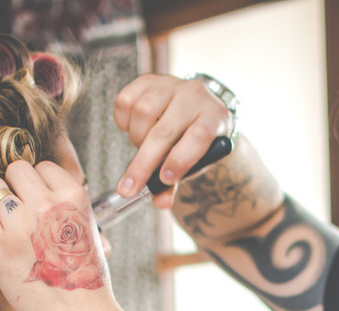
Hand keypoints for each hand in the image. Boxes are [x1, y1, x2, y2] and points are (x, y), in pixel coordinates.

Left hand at [0, 162, 124, 310]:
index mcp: (73, 196)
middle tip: (16, 216)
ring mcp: (21, 223)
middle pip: (15, 169)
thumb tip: (41, 194)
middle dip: (12, 188)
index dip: (35, 185)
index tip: (36, 206)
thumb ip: (66, 208)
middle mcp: (46, 203)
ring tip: (2, 227)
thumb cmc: (85, 281)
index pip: (42, 167)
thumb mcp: (89, 233)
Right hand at [113, 74, 235, 208]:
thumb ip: (175, 183)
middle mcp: (195, 95)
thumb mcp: (194, 163)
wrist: (194, 110)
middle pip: (164, 131)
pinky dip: (123, 121)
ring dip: (136, 139)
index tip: (163, 179)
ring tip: (142, 147)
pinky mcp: (148, 80)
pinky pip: (125, 99)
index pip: (199, 136)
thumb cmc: (194, 141)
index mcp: (215, 117)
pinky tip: (133, 129)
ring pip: (142, 112)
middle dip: (144, 164)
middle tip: (128, 189)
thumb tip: (160, 202)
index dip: (180, 159)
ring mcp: (170, 84)